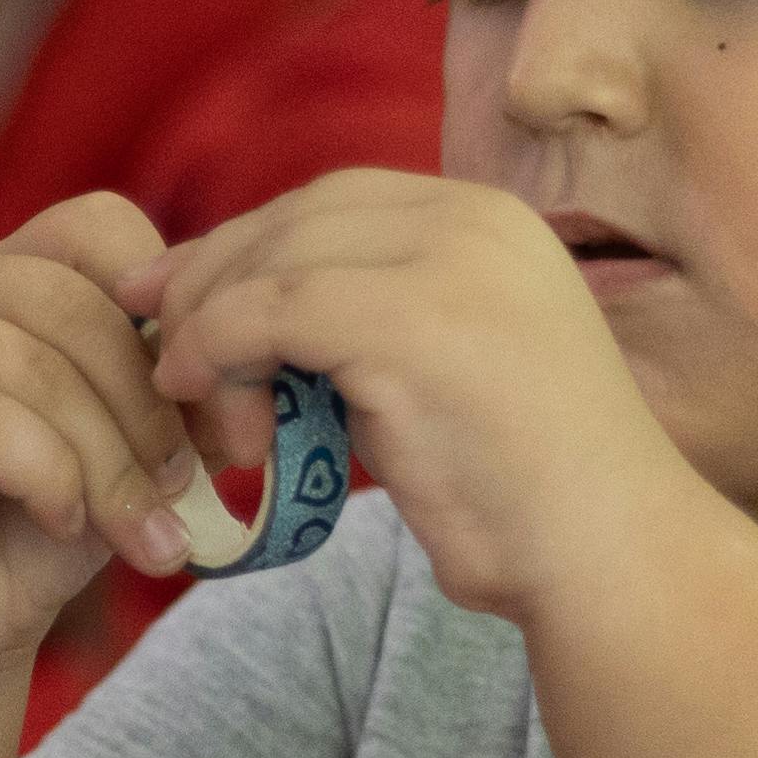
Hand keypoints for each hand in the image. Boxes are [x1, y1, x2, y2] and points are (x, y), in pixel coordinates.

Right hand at [0, 194, 193, 697]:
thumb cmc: (21, 539)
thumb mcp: (121, 452)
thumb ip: (171, 399)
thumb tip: (254, 378)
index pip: (98, 229)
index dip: (173, 310)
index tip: (212, 410)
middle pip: (74, 304)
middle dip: (148, 405)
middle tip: (183, 489)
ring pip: (33, 371)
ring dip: (110, 465)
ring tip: (142, 534)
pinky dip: (47, 480)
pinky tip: (58, 522)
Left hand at [120, 172, 699, 622]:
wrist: (604, 555)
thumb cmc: (524, 492)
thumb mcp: (445, 372)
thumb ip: (369, 326)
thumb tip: (252, 315)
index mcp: (493, 222)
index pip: (337, 202)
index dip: (246, 241)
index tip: (177, 291)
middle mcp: (475, 221)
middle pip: (295, 217)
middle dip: (209, 272)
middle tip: (152, 334)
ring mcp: (448, 263)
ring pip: (272, 261)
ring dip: (210, 327)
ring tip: (198, 404)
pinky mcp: (410, 321)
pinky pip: (267, 312)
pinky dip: (213, 349)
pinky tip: (198, 397)